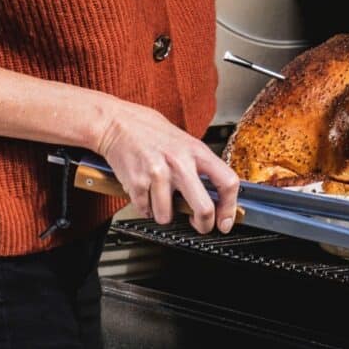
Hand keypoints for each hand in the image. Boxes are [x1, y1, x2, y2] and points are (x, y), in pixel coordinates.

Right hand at [95, 97, 239, 233]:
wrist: (118, 123)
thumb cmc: (151, 132)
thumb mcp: (185, 142)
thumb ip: (200, 166)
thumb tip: (215, 195)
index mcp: (197, 151)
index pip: (228, 182)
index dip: (230, 207)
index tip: (225, 221)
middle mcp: (180, 163)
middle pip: (204, 209)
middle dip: (203, 225)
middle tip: (199, 225)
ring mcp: (158, 174)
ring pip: (167, 216)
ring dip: (163, 214)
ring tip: (160, 197)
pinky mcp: (137, 183)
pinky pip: (145, 211)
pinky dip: (144, 206)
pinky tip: (144, 190)